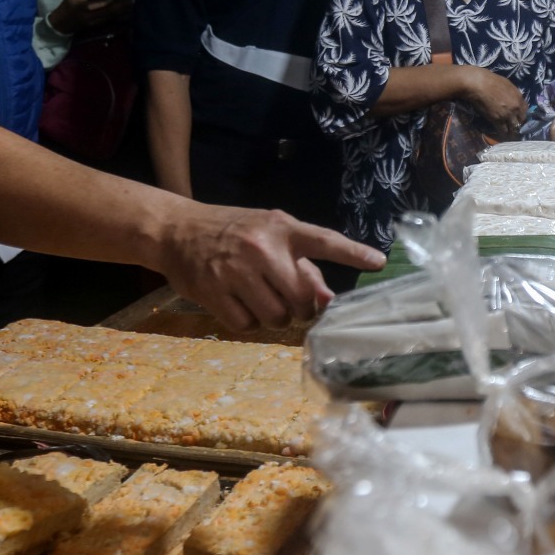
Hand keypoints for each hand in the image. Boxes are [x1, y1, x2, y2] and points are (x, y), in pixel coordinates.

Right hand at [48, 0, 132, 35]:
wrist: (61, 25)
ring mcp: (97, 23)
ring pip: (115, 17)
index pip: (105, 0)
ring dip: (127, 10)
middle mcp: (93, 15)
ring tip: (137, 3)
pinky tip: (130, 12)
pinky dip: (122, 16)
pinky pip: (113, 21)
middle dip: (126, 4)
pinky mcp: (99, 27)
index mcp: (85, 5)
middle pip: (113, 10)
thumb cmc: (67, 6)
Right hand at [157, 205, 384, 330]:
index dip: (353, 254)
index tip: (378, 262)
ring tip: (263, 300)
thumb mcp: (269, 235)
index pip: (324, 240)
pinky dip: (248, 322)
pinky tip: (240, 304)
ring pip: (276, 317)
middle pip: (301, 298)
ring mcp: (236, 271)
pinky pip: (247, 325)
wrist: (176, 231)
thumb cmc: (233, 232)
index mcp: (281, 228)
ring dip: (276, 318)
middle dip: (302, 308)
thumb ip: (301, 265)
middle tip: (291, 302)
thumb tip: (327, 298)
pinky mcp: (214, 292)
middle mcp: (261, 248)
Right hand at [463, 67, 528, 132]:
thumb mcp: (508, 85)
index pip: (526, 110)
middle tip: (515, 127)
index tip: (518, 117)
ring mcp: (507, 115)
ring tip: (510, 134)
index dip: (522, 115)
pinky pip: (503, 130)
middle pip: (521, 120)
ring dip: (512, 131)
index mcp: (519, 98)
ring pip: (513, 127)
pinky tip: (502, 134)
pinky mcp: (497, 120)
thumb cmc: (492, 81)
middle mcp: (515, 108)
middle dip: (518, 124)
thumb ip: (514, 94)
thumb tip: (515, 100)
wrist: (480, 85)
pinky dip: (503, 133)